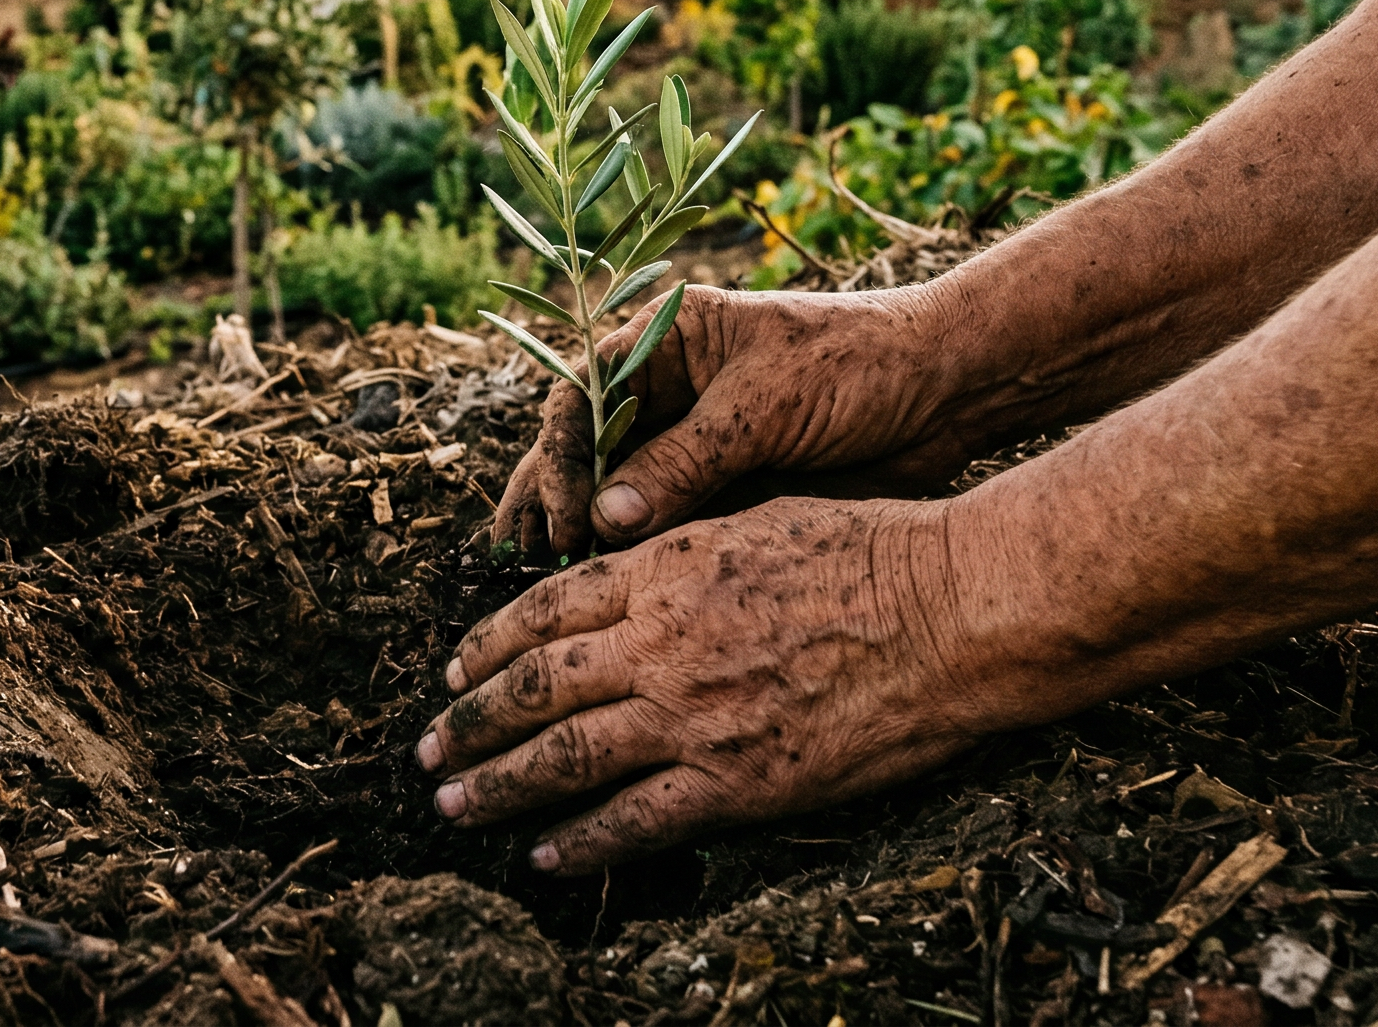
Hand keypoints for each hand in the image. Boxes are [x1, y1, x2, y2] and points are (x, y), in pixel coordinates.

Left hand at [420, 497, 1025, 872]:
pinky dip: (582, 843)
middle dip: (469, 723)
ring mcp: (692, 716)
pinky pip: (638, 821)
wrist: (950, 609)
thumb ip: (678, 550)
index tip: (453, 669)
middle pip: (533, 687)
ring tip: (454, 806)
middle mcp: (658, 644)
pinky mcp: (738, 782)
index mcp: (660, 572)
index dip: (487, 644)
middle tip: (427, 751)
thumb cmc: (870, 551)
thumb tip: (627, 564)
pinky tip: (546, 857)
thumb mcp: (752, 520)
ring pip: (564, 757)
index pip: (543, 611)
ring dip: (498, 786)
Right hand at [491, 283, 985, 555]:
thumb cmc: (859, 366)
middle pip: (582, 449)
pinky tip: (600, 593)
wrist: (949, 394)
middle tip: (523, 558)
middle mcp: (665, 392)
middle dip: (548, 500)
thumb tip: (606, 518)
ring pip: (611, 494)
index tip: (563, 515)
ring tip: (542, 584)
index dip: (560, 457)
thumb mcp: (766, 405)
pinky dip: (628, 558)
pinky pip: (659, 527)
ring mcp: (690, 445)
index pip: (582, 398)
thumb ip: (686, 460)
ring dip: (577, 535)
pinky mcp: (719, 491)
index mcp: (665, 342)